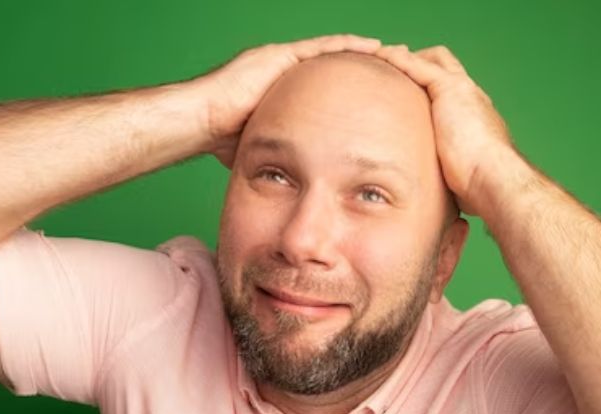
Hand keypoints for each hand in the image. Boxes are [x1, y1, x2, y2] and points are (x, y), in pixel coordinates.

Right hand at [189, 33, 381, 168]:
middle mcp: (284, 71)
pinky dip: (348, 46)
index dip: (355, 91)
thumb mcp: (264, 145)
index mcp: (285, 90)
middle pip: (336, 67)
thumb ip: (282, 152)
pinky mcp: (279, 57)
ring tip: (397, 54)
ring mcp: (281, 60)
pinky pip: (322, 48)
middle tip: (400, 69)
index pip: (329, 89)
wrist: (200, 122)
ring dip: (365, 53)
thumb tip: (295, 180)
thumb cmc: (221, 138)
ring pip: (333, 53)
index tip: (382, 95)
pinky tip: (374, 47)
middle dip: (367, 68)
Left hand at [372, 44, 531, 217]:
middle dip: (421, 66)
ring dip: (408, 58)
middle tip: (395, 72)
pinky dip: (400, 60)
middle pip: (447, 68)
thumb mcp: (461, 183)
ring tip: (382, 59)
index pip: (455, 94)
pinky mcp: (451, 89)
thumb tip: (441, 213)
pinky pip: (419, 65)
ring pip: (434, 60)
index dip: (432, 90)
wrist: (495, 181)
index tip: (410, 97)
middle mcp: (473, 99)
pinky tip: (381, 58)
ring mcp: (464, 91)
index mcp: (478, 120)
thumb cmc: (482, 191)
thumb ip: (450, 183)